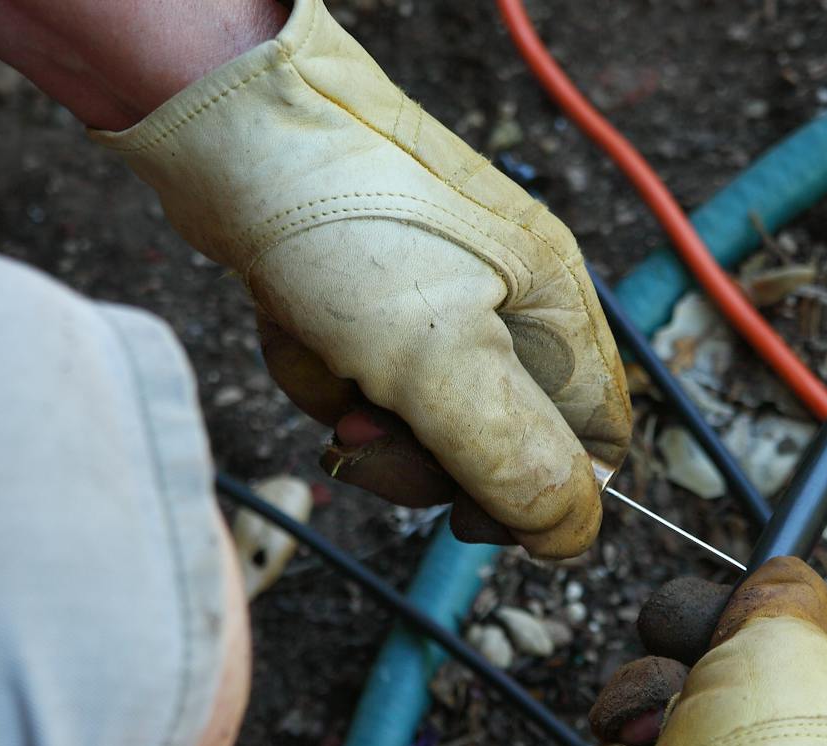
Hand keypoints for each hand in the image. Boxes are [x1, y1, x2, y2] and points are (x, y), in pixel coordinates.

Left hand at [92, 0, 630, 557]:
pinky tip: (292, 320)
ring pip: (410, 422)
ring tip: (321, 349)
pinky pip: (354, 379)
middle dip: (415, 455)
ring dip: (350, 405)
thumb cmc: (344, 220)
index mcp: (556, 315)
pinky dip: (314, 365)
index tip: (467, 514)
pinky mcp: (368, 300)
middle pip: (493, 449)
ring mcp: (434, 304)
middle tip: (364, 430)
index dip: (539, 496)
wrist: (232, 128)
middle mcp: (507, 309)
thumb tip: (570, 536)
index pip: (593, 445)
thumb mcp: (435, 359)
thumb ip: (510, 457)